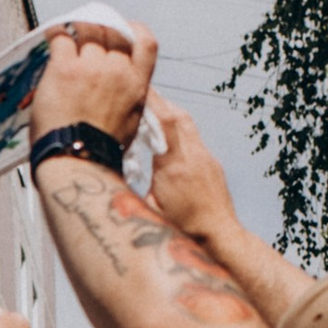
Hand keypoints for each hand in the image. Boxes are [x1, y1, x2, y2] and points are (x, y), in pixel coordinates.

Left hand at [31, 16, 156, 150]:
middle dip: (98, 35)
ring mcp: (92, 67)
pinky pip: (62, 38)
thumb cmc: (99, 151)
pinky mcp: (66, 68)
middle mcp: (118, 71)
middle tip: (84, 39)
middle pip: (110, 35)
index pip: (146, 43)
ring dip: (76, 37)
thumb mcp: (129, 122)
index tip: (123, 28)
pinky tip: (53, 36)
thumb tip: (116, 86)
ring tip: (66, 40)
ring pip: (86, 35)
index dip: (134, 30)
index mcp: (137, 85)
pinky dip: (57, 34)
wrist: (77, 160)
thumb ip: (126, 96)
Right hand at [142, 98, 234, 240]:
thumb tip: (107, 184)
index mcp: (174, 169)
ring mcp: (206, 159)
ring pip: (187, 124)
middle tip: (141, 92)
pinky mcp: (212, 164)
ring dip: (170, 112)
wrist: (220, 238)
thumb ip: (131, 194)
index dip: (150, 102)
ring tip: (153, 108)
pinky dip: (179, 129)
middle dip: (159, 100)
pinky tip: (169, 135)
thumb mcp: (149, 213)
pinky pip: (194, 137)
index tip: (136, 89)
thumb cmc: (183, 231)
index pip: (163, 123)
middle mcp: (193, 158)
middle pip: (177, 115)